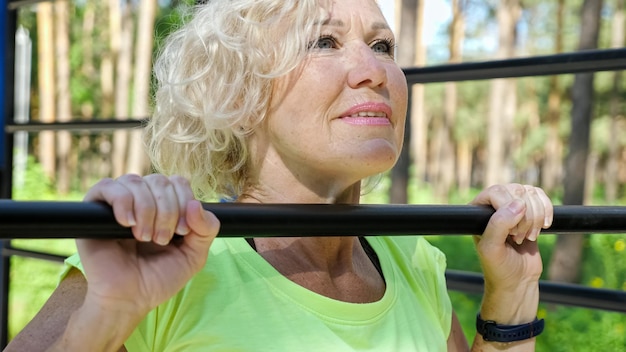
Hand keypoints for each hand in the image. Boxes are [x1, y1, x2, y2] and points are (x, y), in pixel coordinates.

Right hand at [79, 174, 219, 318]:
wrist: (128, 299)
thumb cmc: (159, 278)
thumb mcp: (194, 255)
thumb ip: (206, 229)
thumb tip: (196, 204)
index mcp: (165, 206)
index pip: (178, 182)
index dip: (184, 202)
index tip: (182, 232)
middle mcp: (142, 199)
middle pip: (159, 180)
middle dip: (167, 211)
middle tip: (161, 240)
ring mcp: (118, 203)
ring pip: (136, 182)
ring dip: (147, 211)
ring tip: (144, 237)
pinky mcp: (93, 209)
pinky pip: (107, 186)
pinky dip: (123, 202)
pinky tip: (128, 223)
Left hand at [469, 184, 552, 322]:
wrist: (518, 281)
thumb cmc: (499, 267)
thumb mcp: (492, 249)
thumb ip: (499, 225)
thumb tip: (519, 204)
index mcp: (477, 210)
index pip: (496, 191)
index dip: (509, 208)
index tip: (511, 232)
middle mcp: (494, 205)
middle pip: (516, 190)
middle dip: (525, 216)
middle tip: (518, 238)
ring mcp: (512, 207)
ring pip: (531, 193)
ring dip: (536, 217)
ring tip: (528, 237)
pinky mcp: (530, 212)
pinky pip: (541, 198)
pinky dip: (546, 211)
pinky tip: (543, 227)